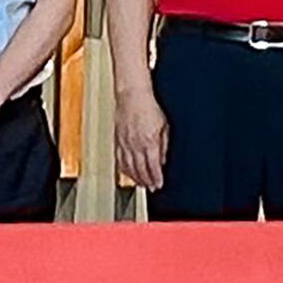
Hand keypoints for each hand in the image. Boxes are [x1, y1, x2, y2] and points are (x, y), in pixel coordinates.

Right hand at [115, 69, 169, 192]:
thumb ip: (163, 145)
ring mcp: (125, 143)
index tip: (159, 185)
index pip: (153, 166)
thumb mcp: (164, 126)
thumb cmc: (148, 106)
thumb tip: (162, 160)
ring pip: (129, 167)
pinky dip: (124, 169)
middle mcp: (135, 144)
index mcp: (149, 141)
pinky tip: (128, 172)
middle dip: (146, 181)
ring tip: (141, 184)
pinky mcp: (117, 139)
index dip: (156, 178)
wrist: (132, 94)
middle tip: (151, 188)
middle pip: (140, 170)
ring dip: (135, 178)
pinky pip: (119, 159)